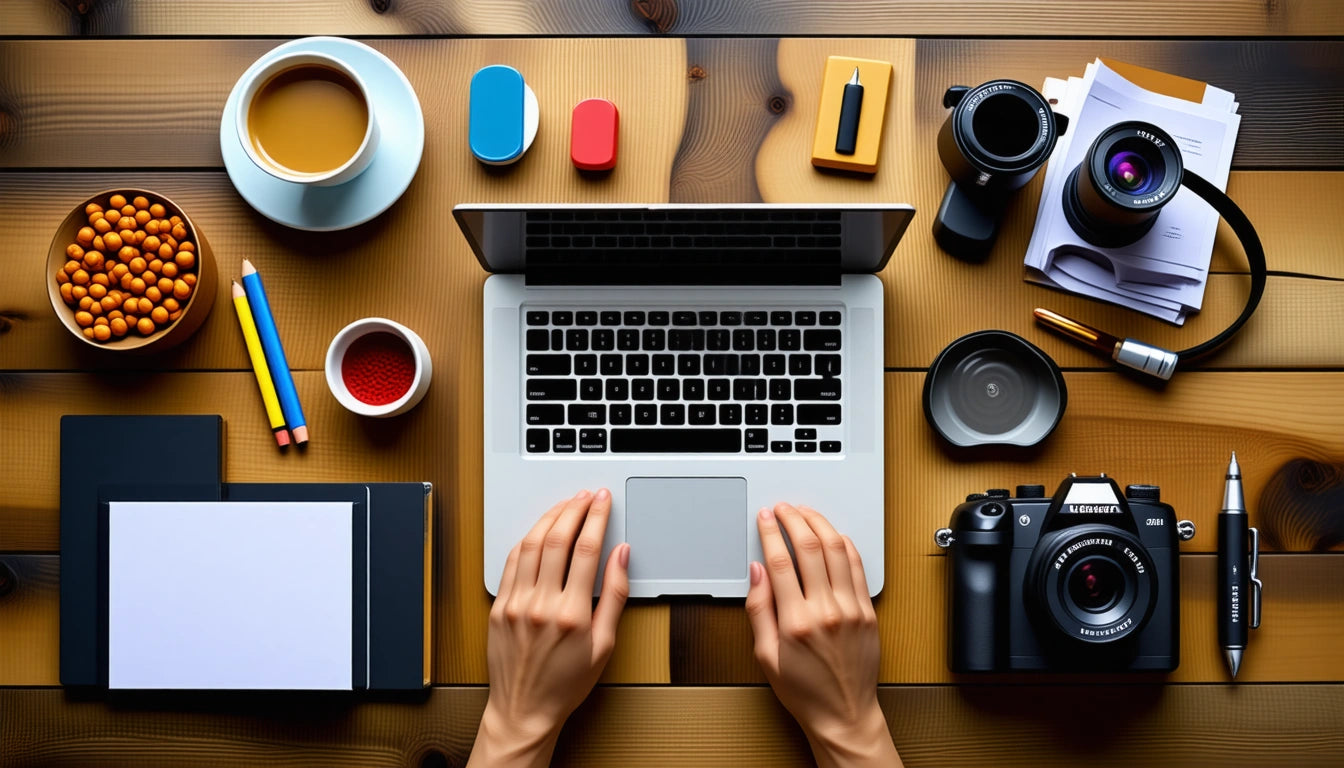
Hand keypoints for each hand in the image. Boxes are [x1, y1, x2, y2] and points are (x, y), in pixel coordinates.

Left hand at [468, 489, 629, 767]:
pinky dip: (526, 540)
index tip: (603, 501)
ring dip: (549, 518)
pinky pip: (511, 562)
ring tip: (564, 505)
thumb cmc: (566, 684)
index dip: (597, 518)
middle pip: (557, 539)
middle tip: (586, 495)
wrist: (524, 709)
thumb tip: (621, 555)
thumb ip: (614, 595)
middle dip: (574, 509)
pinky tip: (538, 531)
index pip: (586, 549)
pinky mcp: (499, 607)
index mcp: (572, 614)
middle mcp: (540, 605)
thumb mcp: (605, 644)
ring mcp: (515, 604)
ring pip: (531, 544)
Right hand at [745, 503, 900, 767]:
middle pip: (810, 547)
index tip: (765, 518)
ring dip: (820, 524)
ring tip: (806, 514)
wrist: (844, 714)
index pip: (781, 561)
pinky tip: (833, 535)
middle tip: (784, 508)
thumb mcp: (765, 655)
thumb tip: (757, 571)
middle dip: (794, 519)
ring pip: (837, 550)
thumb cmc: (803, 691)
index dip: (770, 532)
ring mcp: (850, 609)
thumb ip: (759, 608)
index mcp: (795, 622)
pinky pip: (857, 567)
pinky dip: (845, 544)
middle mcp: (825, 611)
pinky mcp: (867, 612)